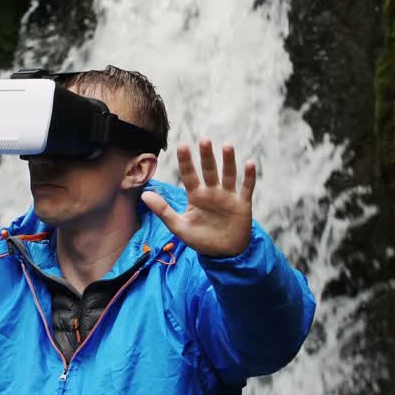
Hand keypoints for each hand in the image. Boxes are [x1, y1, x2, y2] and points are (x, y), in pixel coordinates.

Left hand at [141, 139, 253, 257]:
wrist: (224, 254)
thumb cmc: (201, 239)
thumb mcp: (180, 227)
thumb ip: (163, 210)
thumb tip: (144, 195)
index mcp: (196, 196)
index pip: (189, 175)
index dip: (186, 162)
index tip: (182, 145)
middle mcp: (212, 192)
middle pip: (209, 171)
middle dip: (207, 157)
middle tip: (204, 140)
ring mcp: (228, 196)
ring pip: (228, 175)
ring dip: (228, 161)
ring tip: (227, 146)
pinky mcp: (242, 204)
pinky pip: (246, 188)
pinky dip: (249, 177)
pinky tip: (250, 163)